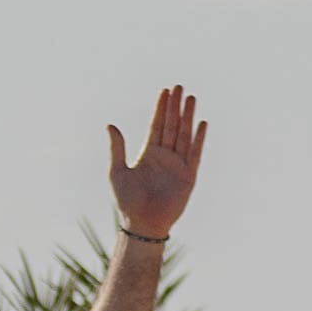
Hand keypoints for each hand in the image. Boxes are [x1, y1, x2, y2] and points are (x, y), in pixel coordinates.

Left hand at [101, 85, 202, 243]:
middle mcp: (165, 156)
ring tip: (190, 98)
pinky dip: (198, 139)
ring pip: (183, 135)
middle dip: (175, 107)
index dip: (160, 108)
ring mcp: (178, 165)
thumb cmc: (127, 201)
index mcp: (149, 154)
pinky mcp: (189, 176)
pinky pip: (194, 154)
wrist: (142, 223)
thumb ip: (117, 148)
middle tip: (179, 87)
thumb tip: (110, 125)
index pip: (157, 125)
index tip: (164, 91)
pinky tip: (200, 124)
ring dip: (187, 117)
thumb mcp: (117, 171)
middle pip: (172, 125)